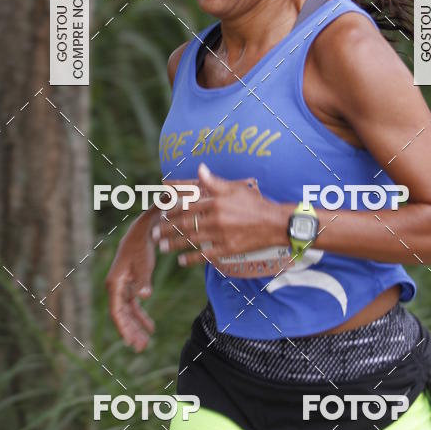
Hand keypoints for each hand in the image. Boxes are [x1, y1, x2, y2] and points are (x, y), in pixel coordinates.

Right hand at [105, 210, 156, 351]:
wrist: (143, 230)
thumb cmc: (141, 245)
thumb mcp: (144, 263)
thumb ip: (144, 281)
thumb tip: (145, 297)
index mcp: (115, 284)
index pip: (117, 312)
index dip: (123, 328)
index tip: (130, 342)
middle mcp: (116, 287)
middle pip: (122, 315)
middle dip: (130, 332)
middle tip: (141, 348)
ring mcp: (123, 286)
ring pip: (128, 312)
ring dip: (136, 326)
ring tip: (145, 342)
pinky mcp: (131, 284)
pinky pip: (135, 305)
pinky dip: (142, 316)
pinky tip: (150, 327)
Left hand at [152, 163, 277, 267]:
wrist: (275, 223)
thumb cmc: (254, 203)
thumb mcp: (235, 188)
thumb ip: (214, 181)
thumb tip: (200, 168)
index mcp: (216, 201)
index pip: (188, 205)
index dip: (173, 209)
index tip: (162, 212)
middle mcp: (216, 218)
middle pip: (186, 223)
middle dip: (168, 228)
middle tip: (155, 232)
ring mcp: (221, 235)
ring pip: (192, 239)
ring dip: (175, 244)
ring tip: (162, 247)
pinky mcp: (227, 248)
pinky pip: (205, 255)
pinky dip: (192, 258)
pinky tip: (181, 261)